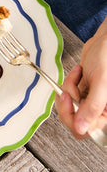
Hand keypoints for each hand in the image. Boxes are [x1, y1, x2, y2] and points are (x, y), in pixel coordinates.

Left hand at [55, 17, 106, 138]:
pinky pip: (67, 96)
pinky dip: (68, 83)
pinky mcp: (82, 93)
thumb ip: (93, 107)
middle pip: (73, 121)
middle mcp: (99, 110)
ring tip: (77, 74)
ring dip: (68, 89)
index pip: (85, 130)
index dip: (71, 115)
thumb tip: (81, 129)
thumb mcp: (103, 82)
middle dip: (67, 102)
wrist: (106, 41)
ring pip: (68, 107)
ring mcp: (90, 102)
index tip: (68, 97)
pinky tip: (78, 73)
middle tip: (70, 87)